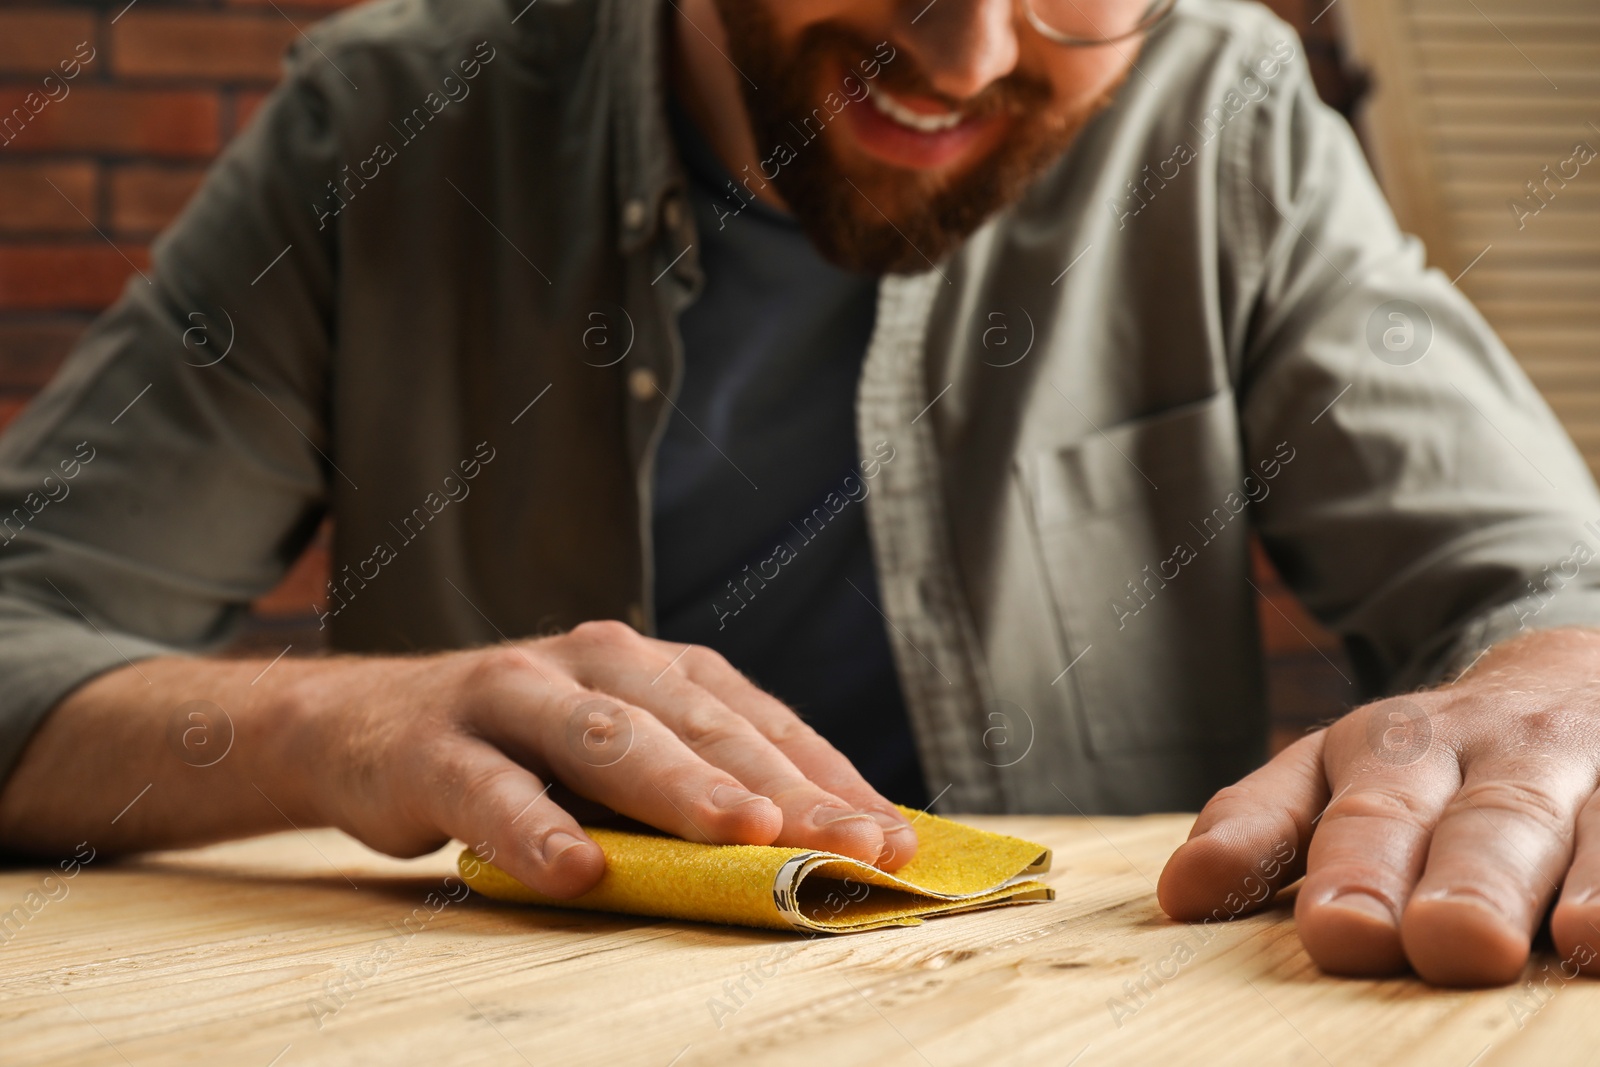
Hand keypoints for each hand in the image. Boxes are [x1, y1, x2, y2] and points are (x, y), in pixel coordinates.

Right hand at [303, 620, 918, 897]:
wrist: (362, 728)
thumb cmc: (517, 758)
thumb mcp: (612, 764)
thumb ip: (689, 791)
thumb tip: (814, 854)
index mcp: (653, 667)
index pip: (759, 721)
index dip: (828, 778)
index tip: (895, 840)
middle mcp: (595, 661)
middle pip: (702, 724)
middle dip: (783, 785)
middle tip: (852, 842)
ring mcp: (514, 693)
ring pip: (608, 736)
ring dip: (679, 786)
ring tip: (744, 833)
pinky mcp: (435, 744)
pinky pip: (491, 788)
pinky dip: (536, 828)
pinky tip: (578, 870)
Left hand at [1157, 627, 1599, 986]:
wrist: (1566, 677)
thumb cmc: (1426, 761)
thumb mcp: (1331, 772)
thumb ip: (1260, 827)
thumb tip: (1181, 893)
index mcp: (1390, 749)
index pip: (1366, 812)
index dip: (1353, 870)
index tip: (1338, 931)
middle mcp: (1492, 750)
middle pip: (1481, 819)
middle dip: (1466, 880)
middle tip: (1450, 941)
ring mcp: (1583, 765)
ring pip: (1583, 821)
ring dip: (1584, 879)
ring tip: (1579, 939)